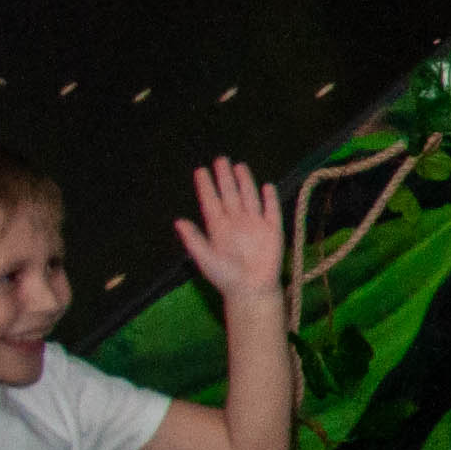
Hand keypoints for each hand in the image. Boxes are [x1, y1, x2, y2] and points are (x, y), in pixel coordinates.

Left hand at [175, 158, 283, 299]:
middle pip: (230, 194)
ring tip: (239, 166)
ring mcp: (255, 224)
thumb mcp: (204, 259)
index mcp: (218, 228)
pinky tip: (266, 186)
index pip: (211, 202)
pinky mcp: (272, 230)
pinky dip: (269, 198)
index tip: (200, 171)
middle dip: (225, 178)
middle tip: (220, 159)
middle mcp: (236, 222)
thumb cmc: (225, 277)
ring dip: (245, 182)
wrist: (251, 290)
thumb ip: (193, 240)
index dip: (206, 187)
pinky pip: (271, 210)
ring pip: (249, 198)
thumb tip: (178, 221)